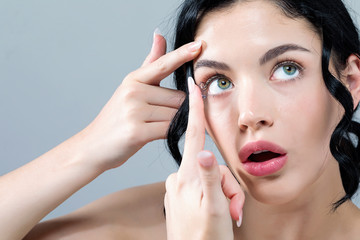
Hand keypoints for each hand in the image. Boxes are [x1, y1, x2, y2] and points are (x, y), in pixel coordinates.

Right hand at [75, 33, 202, 170]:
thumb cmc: (117, 117)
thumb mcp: (131, 87)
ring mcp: (134, 111)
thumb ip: (151, 63)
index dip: (183, 55)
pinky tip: (154, 134)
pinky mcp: (137, 132)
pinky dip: (169, 134)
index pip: (163, 64)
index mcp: (133, 79)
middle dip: (177, 109)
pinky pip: (169, 130)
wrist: (94, 146)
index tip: (200, 45)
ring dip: (173, 123)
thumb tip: (160, 35)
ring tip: (152, 126)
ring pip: (176, 115)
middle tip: (158, 117)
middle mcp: (133, 92)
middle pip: (179, 97)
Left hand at [164, 77, 244, 239]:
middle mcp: (180, 178)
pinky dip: (215, 198)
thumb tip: (206, 153)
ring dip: (224, 195)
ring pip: (211, 178)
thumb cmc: (204, 238)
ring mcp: (179, 188)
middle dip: (227, 184)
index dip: (196, 109)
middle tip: (232, 208)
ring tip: (226, 215)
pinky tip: (216, 214)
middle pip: (212, 165)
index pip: (195, 135)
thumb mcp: (214, 209)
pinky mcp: (181, 196)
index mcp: (188, 176)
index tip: (192, 86)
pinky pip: (204, 188)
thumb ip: (211, 179)